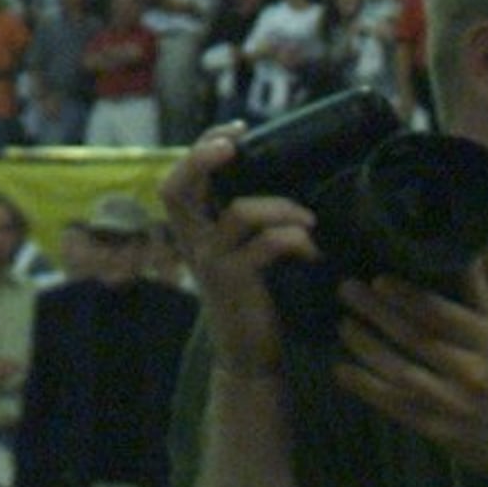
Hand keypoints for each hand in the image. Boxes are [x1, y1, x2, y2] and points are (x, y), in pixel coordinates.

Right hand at [162, 127, 309, 377]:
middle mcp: (193, 243)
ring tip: (308, 219)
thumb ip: (246, 220)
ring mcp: (211, 262)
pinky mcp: (234, 281)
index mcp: (193, 231)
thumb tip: (281, 174)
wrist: (249, 356)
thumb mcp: (241, 252)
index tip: (237, 130)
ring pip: (239, 211)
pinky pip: (266, 244)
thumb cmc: (251, 298)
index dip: (200, 148)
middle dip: (202, 156)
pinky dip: (295, 239)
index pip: (177, 180)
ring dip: (281, 208)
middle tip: (236, 144)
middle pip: (176, 187)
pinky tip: (311, 251)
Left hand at [334, 266, 487, 486]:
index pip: (443, 315)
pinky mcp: (438, 431)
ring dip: (368, 348)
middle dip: (378, 313)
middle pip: (416, 338)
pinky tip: (342, 371)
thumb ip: (480, 295)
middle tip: (347, 290)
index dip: (409, 297)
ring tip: (343, 326)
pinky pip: (397, 407)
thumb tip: (461, 249)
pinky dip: (367, 388)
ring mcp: (453, 404)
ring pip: (402, 372)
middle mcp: (472, 371)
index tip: (378, 280)